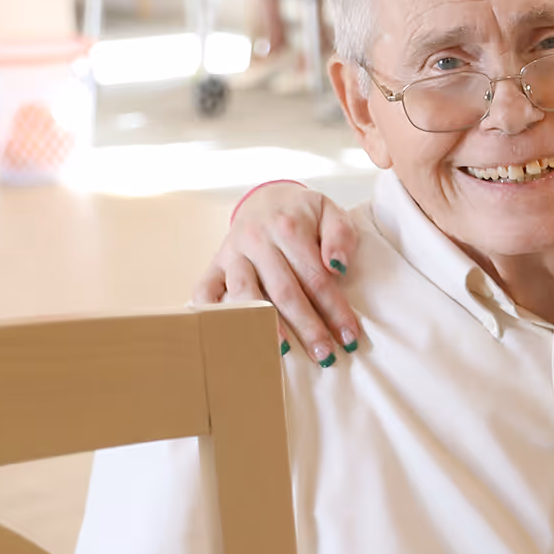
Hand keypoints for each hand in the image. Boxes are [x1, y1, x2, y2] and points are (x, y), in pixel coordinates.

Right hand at [194, 182, 360, 364]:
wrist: (266, 197)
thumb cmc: (304, 213)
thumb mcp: (330, 211)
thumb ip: (340, 235)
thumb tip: (337, 266)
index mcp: (289, 227)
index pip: (317, 277)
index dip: (335, 309)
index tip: (349, 336)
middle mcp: (257, 240)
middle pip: (284, 291)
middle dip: (307, 326)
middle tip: (324, 355)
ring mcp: (233, 254)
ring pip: (246, 294)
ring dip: (265, 325)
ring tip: (283, 351)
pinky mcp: (215, 264)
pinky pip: (205, 291)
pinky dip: (211, 314)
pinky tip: (226, 336)